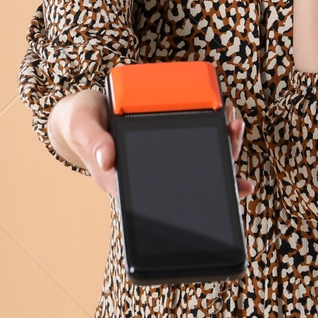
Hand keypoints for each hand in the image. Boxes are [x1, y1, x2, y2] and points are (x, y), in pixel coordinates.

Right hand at [53, 89, 255, 202]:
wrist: (82, 111)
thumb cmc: (81, 121)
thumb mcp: (81, 125)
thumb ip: (92, 140)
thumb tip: (108, 159)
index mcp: (126, 183)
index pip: (160, 203)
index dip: (191, 207)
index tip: (212, 200)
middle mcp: (148, 176)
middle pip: (189, 185)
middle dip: (218, 177)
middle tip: (236, 169)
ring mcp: (160, 161)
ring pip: (199, 164)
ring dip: (222, 151)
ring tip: (234, 131)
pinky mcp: (168, 143)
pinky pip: (198, 144)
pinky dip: (215, 137)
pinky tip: (230, 128)